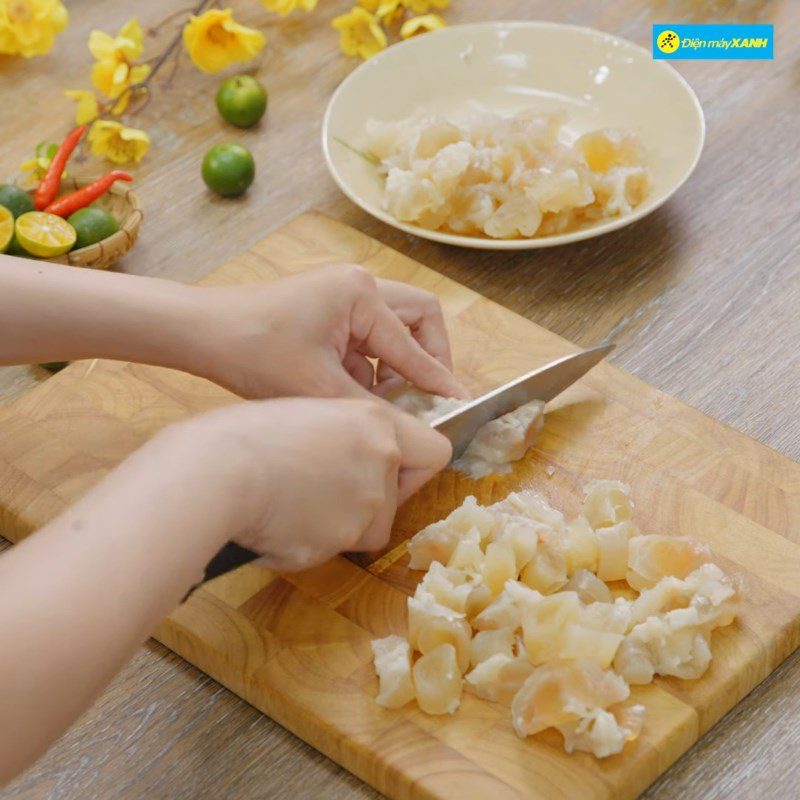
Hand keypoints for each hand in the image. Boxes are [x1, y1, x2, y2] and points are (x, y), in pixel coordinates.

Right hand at [162, 396, 451, 570]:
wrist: (214, 473)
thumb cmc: (244, 433)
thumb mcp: (307, 414)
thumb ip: (344, 436)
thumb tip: (346, 457)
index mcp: (376, 422)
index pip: (436, 451)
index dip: (414, 466)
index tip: (391, 468)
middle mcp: (382, 463)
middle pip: (398, 497)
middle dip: (371, 501)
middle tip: (323, 488)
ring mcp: (366, 507)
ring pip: (367, 528)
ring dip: (339, 524)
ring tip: (290, 503)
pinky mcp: (340, 544)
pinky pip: (334, 548)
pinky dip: (311, 543)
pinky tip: (278, 523)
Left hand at [183, 264, 465, 400]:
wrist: (202, 332)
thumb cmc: (253, 352)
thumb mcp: (320, 388)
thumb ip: (374, 406)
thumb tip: (413, 425)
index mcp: (361, 294)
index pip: (414, 344)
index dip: (437, 379)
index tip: (460, 404)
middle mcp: (359, 283)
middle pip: (419, 318)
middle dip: (425, 358)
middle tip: (422, 396)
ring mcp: (343, 292)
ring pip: (395, 327)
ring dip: (394, 363)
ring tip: (375, 399)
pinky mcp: (329, 306)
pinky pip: (368, 334)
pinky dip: (368, 363)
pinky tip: (348, 389)